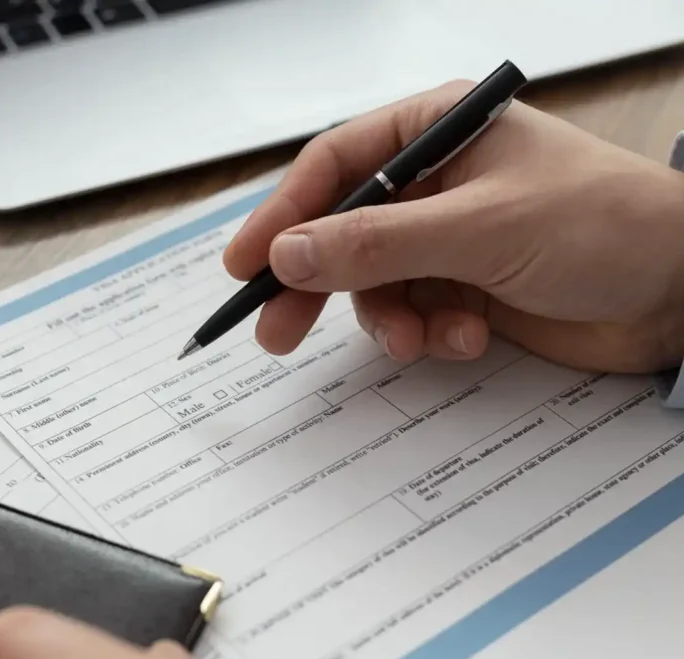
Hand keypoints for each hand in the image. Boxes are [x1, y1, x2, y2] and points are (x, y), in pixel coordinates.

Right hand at [223, 80, 683, 373]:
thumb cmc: (601, 226)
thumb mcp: (478, 228)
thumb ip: (376, 242)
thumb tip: (287, 254)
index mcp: (436, 132)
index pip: (334, 166)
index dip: (282, 215)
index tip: (244, 265)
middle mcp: (434, 181)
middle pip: (342, 229)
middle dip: (317, 283)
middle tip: (276, 333)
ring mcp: (447, 236)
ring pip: (374, 282)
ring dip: (389, 317)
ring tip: (419, 338)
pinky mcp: (464, 286)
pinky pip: (412, 312)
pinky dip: (428, 332)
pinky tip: (467, 338)